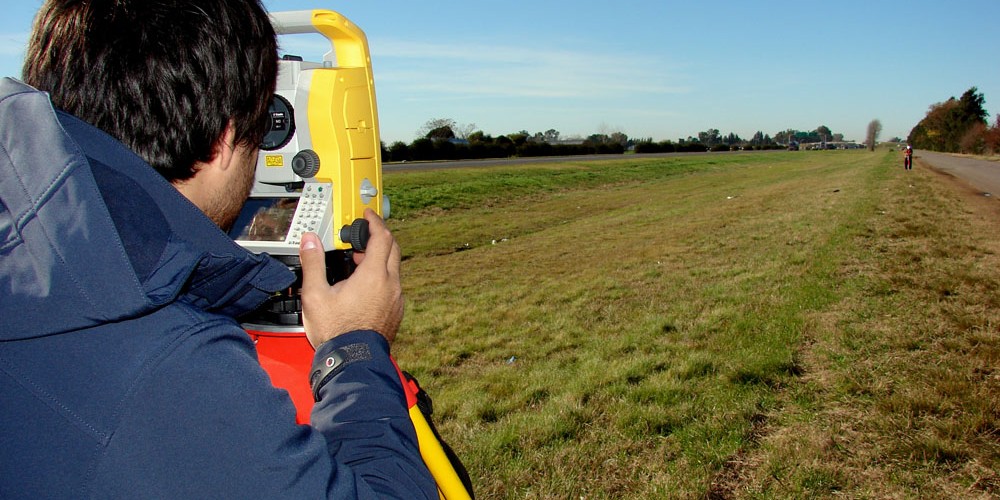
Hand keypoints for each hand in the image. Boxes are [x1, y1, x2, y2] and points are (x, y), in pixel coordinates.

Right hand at [298, 209, 403, 347]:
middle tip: (362, 236)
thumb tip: (310, 241)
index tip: (367, 215)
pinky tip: (365, 286)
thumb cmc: (336, 331)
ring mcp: (396, 299)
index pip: (382, 237)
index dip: (375, 222)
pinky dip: (382, 277)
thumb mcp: (315, 295)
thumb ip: (313, 263)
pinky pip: (393, 286)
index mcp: (374, 275)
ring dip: (379, 259)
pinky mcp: (396, 311)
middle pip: (392, 249)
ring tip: (357, 264)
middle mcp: (391, 284)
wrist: (353, 361)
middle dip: (379, 238)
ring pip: (393, 268)